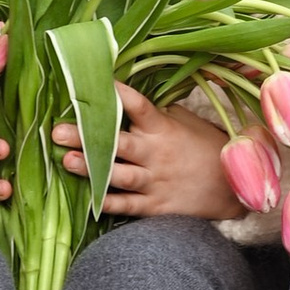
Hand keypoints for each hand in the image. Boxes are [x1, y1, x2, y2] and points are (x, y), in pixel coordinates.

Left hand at [57, 81, 232, 217]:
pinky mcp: (156, 206)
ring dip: (91, 168)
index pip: (138, 106)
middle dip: (85, 137)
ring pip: (118, 175)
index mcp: (163, 128)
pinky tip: (89, 199)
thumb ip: (159, 113)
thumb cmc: (207, 148)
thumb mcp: (188, 122)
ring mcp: (155, 181)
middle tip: (57, 130)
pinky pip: (129, 205)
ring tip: (66, 161)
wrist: (232, 188)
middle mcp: (156, 153)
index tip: (95, 83)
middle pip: (117, 143)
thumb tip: (128, 98)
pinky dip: (109, 203)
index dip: (117, 93)